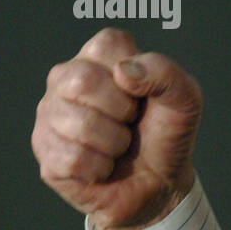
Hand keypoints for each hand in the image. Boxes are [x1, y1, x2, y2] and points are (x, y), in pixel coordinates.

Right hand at [32, 27, 202, 229]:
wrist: (158, 185)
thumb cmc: (165, 135)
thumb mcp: (185, 101)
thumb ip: (166, 73)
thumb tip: (123, 71)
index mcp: (98, 58)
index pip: (108, 44)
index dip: (136, 75)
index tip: (143, 95)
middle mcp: (66, 80)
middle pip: (83, 80)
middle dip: (122, 110)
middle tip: (130, 122)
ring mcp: (50, 116)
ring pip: (79, 124)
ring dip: (114, 143)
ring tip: (118, 146)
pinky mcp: (45, 153)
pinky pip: (72, 158)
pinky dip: (100, 169)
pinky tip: (103, 167)